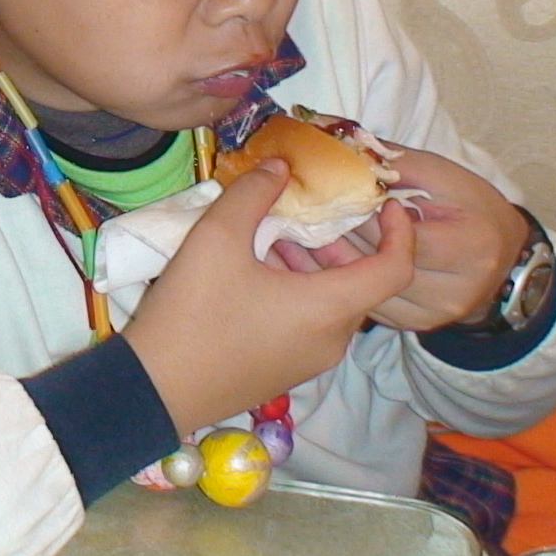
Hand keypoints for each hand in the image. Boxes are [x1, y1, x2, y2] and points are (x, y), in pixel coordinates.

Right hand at [122, 160, 416, 436]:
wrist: (154, 390)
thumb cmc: (193, 312)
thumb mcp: (216, 238)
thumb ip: (253, 193)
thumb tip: (279, 166)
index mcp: (329, 308)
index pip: (395, 269)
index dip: (401, 231)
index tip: (385, 203)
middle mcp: (332, 339)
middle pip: (359, 284)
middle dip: (339, 243)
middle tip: (306, 214)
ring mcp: (309, 362)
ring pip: (331, 304)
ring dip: (313, 267)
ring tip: (269, 239)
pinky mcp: (284, 372)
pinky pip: (309, 325)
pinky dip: (298, 293)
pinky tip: (253, 275)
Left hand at [273, 148, 528, 330]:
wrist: (501, 254)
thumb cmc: (469, 205)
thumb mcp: (442, 174)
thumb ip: (391, 160)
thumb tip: (334, 138)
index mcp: (469, 247)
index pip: (399, 233)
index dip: (360, 213)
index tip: (324, 193)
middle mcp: (452, 291)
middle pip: (374, 262)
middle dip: (328, 232)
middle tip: (283, 211)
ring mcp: (431, 315)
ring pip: (360, 288)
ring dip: (318, 260)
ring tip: (280, 234)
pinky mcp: (411, 326)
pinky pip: (359, 304)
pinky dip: (328, 281)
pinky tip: (297, 261)